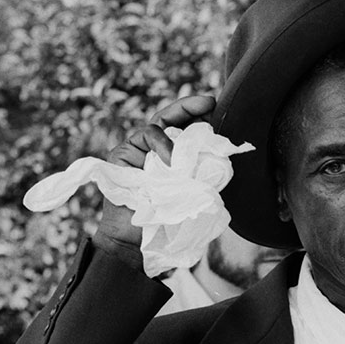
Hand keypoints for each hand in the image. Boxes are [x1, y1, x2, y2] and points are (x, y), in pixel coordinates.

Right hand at [95, 95, 215, 246]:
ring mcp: (138, 149)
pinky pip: (145, 137)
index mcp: (172, 155)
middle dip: (190, 106)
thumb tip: (222, 153)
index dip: (200, 115)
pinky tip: (170, 160)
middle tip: (209, 102)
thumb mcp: (192, 191)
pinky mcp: (123, 152)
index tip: (216, 105)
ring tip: (187, 154)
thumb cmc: (166, 219)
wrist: (136, 241)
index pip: (186, 128)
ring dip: (178, 135)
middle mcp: (154, 148)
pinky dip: (161, 144)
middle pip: (172, 118)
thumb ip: (202, 172)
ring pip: (159, 125)